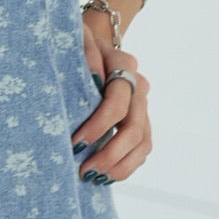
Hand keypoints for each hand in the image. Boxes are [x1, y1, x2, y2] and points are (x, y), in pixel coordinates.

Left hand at [71, 23, 151, 184]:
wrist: (92, 43)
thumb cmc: (78, 43)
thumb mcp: (75, 40)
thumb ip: (83, 53)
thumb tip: (92, 79)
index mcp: (124, 63)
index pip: (117, 101)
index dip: (98, 125)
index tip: (75, 142)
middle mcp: (139, 85)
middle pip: (134, 127)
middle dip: (110, 153)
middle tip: (85, 170)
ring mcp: (142, 104)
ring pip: (143, 142)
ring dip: (121, 165)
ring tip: (95, 178)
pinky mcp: (141, 119)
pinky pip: (143, 147)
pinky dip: (127, 165)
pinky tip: (107, 177)